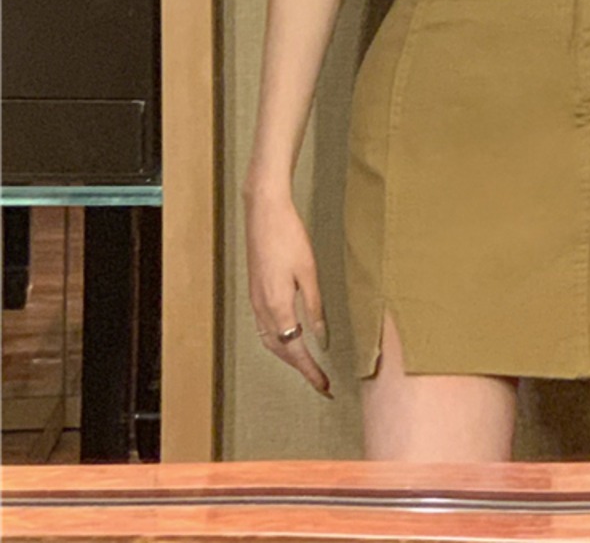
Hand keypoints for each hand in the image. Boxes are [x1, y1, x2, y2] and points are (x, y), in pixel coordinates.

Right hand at [243, 186, 332, 397]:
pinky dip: (278, 342)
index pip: (296, 350)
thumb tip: (322, 338)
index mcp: (278, 306)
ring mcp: (255, 302)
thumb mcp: (309, 272)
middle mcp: (262, 309)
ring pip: (270, 342)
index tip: (324, 387)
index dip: (310, 372)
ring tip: (308, 366)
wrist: (264, 213)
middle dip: (301, 369)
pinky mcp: (254, 292)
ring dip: (288, 357)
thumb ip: (314, 307)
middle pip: (281, 351)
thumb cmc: (289, 237)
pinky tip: (289, 339)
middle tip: (321, 381)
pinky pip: (264, 329)